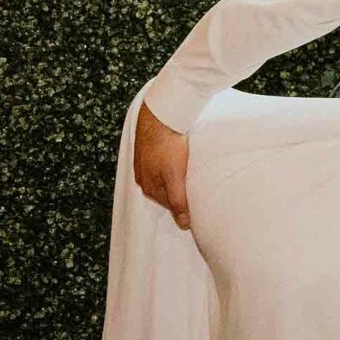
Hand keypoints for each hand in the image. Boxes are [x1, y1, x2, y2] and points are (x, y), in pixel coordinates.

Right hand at [134, 103, 191, 229]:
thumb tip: (184, 225)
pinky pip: (161, 165)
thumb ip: (178, 201)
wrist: (161, 114)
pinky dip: (171, 167)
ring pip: (163, 178)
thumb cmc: (168, 145)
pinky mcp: (149, 148)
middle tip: (196, 191)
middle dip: (178, 193)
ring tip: (189, 176)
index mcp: (147, 186)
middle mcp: (142, 176)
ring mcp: (144, 162)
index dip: (183, 206)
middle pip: (164, 192)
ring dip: (175, 180)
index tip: (197, 206)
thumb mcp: (175, 177)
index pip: (168, 205)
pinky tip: (179, 162)